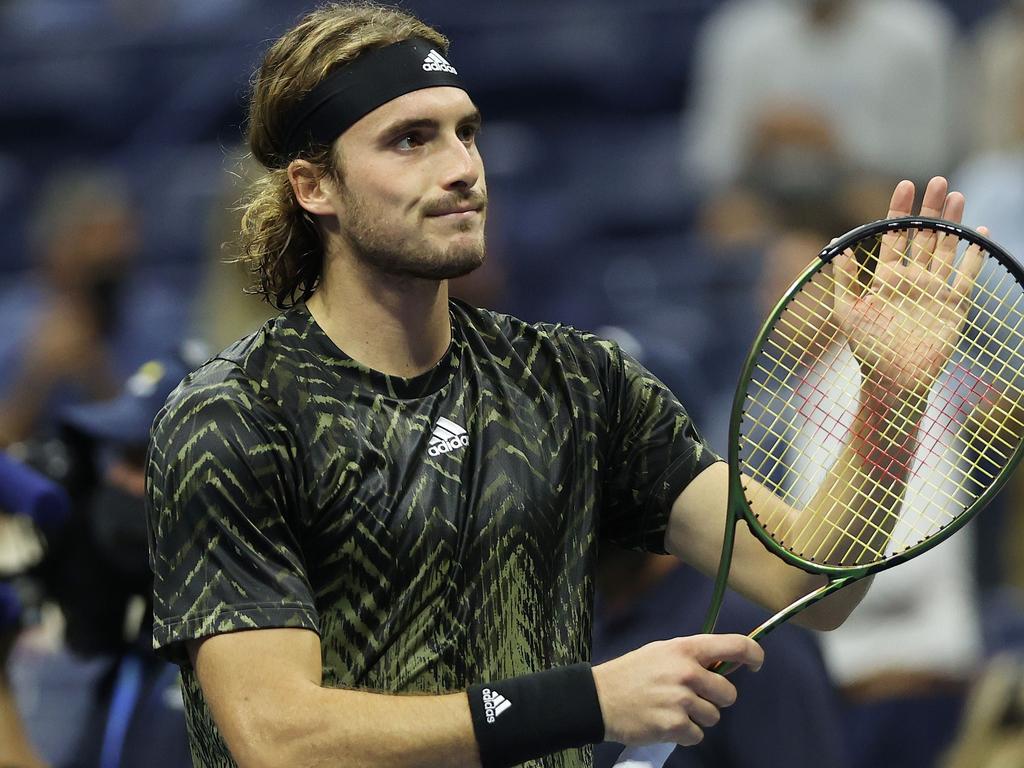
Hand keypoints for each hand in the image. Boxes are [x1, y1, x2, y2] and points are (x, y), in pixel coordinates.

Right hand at [591, 635, 762, 746]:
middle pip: (728, 693)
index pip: (736, 646)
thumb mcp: (661, 652)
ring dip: (697, 717)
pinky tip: (665, 722)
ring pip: (713, 716)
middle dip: (715, 699)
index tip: (755, 665)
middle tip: (692, 697)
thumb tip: (724, 664)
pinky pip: (697, 735)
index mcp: (686, 649)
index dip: (754, 656)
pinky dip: (684, 733)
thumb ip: (692, 656)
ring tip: (672, 709)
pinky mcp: (674, 726)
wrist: (598, 698)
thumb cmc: (632, 673)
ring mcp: (681, 700)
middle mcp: (687, 672)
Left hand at [833, 176, 985, 395]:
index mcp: (885, 277)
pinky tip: (980, 235)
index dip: (899, 210)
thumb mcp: (846, 312)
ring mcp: (933, 289)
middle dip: (930, 209)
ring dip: (951, 223)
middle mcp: (911, 279)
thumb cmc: (866, 348)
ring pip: (945, 248)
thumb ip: (843, 279)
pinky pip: (967, 275)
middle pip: (923, 235)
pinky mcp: (953, 304)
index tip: (905, 185)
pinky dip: (973, 256)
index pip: (894, 236)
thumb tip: (838, 248)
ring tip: (956, 197)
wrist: (894, 379)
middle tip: (938, 181)